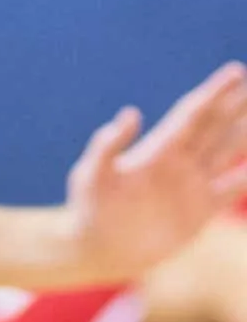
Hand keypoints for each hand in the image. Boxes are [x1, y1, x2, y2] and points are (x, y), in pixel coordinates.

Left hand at [64, 61, 246, 280]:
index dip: (214, 93)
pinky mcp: (201, 209)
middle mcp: (179, 162)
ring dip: (246, 135)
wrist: (98, 249)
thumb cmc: (89, 209)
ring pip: (229, 151)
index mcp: (158, 149)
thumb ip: (107, 145)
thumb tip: (130, 112)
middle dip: (235, 104)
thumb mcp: (92, 175)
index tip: (235, 71)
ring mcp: (192, 184)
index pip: (192, 114)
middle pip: (215, 125)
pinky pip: (233, 187)